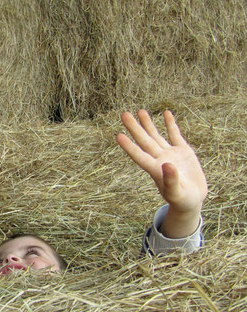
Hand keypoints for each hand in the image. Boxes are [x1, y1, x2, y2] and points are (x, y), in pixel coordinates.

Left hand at [117, 110, 206, 236]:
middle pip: (144, 141)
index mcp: (155, 170)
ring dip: (148, 124)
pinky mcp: (183, 151)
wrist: (192, 200)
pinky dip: (170, 124)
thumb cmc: (182, 200)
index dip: (129, 146)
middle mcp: (159, 159)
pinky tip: (165, 113)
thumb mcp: (177, 193)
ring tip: (140, 111)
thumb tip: (167, 165)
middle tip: (124, 114)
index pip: (139, 155)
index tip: (118, 136)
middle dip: (134, 128)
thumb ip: (171, 181)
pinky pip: (175, 135)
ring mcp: (170, 154)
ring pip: (156, 136)